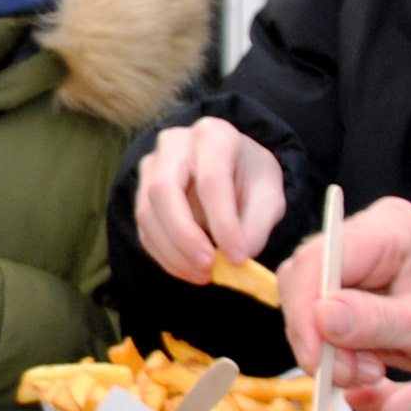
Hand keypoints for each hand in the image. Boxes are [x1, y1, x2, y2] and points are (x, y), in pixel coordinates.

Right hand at [134, 120, 285, 281]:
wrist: (231, 169)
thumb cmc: (250, 179)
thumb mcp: (269, 195)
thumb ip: (258, 224)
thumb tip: (237, 257)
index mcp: (214, 135)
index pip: (211, 180)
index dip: (223, 223)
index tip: (238, 258)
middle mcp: (175, 143)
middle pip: (164, 190)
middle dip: (185, 236)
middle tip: (208, 267)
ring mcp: (152, 166)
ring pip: (147, 212)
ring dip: (173, 251)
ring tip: (203, 275)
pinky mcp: (141, 192)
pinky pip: (144, 228)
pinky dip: (164, 256)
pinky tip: (188, 270)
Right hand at [282, 197, 410, 392]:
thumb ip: (378, 321)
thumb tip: (321, 318)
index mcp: (390, 230)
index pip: (322, 258)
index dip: (308, 310)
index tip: (318, 360)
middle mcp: (366, 239)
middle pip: (306, 279)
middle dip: (317, 335)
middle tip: (348, 375)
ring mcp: (360, 268)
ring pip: (308, 305)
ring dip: (326, 349)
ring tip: (365, 374)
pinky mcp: (357, 297)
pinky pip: (323, 324)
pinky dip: (335, 353)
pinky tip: (364, 370)